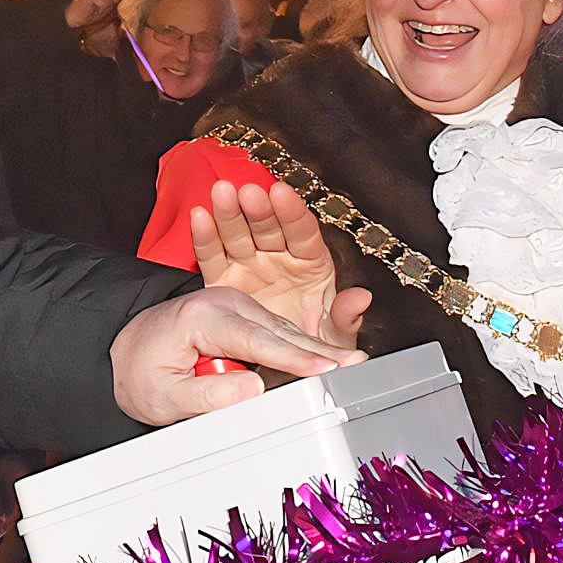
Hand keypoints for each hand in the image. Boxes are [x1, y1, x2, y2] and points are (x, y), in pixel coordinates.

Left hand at [111, 286, 360, 423]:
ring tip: (354, 365)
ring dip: (317, 350)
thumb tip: (253, 390)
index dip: (295, 357)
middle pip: (280, 333)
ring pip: (284, 333)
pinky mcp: (244, 316)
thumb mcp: (163, 396)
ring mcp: (237, 305)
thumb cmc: (140, 372)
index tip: (326, 368)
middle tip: (357, 367)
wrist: (125, 349)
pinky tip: (331, 361)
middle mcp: (224, 302)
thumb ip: (206, 395)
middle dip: (319, 350)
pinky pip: (278, 335)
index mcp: (203, 316)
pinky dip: (303, 349)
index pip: (257, 341)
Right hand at [190, 181, 372, 351]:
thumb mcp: (334, 336)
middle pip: (269, 228)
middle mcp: (279, 259)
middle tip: (249, 193)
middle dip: (259, 209)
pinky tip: (200, 217)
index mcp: (310, 265)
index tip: (282, 195)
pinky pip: (213, 256)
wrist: (282, 369)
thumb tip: (361, 298)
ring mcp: (250, 267)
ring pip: (239, 235)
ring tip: (222, 194)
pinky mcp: (224, 281)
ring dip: (230, 213)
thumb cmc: (314, 349)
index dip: (292, 213)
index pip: (303, 233)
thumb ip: (345, 317)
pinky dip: (206, 237)